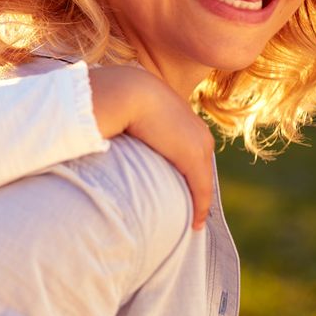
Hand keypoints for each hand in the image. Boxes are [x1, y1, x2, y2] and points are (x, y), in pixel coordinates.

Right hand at [87, 66, 213, 229]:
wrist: (127, 91)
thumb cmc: (118, 97)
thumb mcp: (128, 109)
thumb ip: (128, 121)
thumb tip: (111, 130)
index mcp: (181, 115)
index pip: (188, 147)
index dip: (183, 168)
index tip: (176, 186)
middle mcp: (196, 130)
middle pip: (201, 166)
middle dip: (197, 187)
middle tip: (188, 210)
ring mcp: (198, 144)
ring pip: (203, 180)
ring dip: (199, 201)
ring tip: (191, 220)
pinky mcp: (193, 159)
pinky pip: (201, 190)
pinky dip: (199, 208)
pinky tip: (195, 224)